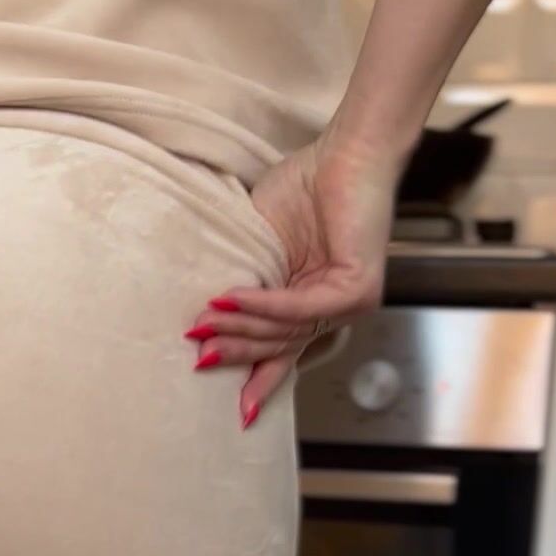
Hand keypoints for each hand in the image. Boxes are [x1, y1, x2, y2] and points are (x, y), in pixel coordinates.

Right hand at [184, 128, 401, 426]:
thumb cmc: (307, 187)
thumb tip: (205, 310)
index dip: (256, 378)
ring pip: (286, 330)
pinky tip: (230, 299)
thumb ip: (245, 280)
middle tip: (198, 358)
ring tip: (202, 324)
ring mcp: (351, 304)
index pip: (282, 350)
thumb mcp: (263, 243)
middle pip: (279, 346)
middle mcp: (337, 311)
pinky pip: (301, 308)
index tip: (229, 403)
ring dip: (240, 328)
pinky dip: (263, 305)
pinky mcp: (358, 289)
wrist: (346, 152)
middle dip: (236, 353)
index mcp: (315, 303)